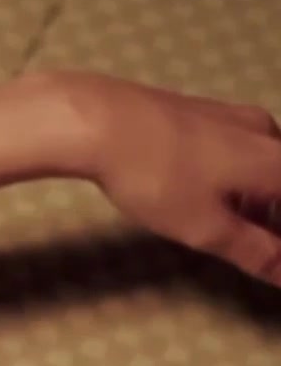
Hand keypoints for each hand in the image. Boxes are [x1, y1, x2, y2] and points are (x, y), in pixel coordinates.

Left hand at [62, 71, 280, 285]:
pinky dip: (239, 179)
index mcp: (278, 161)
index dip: (280, 233)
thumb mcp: (206, 227)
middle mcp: (266, 131)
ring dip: (260, 199)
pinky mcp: (204, 113)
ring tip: (239, 228)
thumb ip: (253, 250)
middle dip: (275, 217)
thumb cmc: (157, 176)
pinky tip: (211, 195)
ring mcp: (234, 117)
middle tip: (262, 246)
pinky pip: (239, 150)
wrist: (101, 122)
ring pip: (264, 162)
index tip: (272, 252)